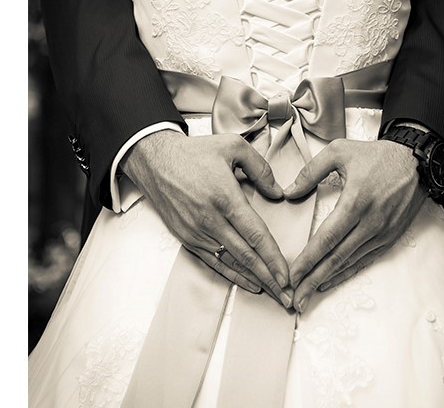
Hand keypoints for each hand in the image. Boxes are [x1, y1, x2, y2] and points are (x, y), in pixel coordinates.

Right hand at [121, 130, 292, 307]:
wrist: (156, 161)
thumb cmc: (195, 153)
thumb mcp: (232, 146)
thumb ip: (260, 168)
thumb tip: (278, 193)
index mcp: (225, 197)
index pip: (255, 235)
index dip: (273, 258)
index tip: (287, 276)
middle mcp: (211, 219)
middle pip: (246, 256)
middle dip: (269, 278)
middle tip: (287, 297)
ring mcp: (197, 231)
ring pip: (231, 262)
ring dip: (254, 280)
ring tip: (273, 295)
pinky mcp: (187, 237)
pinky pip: (213, 262)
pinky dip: (232, 275)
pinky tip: (248, 283)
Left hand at [285, 139, 427, 311]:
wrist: (416, 161)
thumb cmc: (377, 155)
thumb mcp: (339, 151)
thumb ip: (311, 171)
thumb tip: (288, 192)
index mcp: (355, 201)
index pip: (327, 238)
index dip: (308, 259)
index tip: (291, 275)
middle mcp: (370, 222)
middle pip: (337, 257)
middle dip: (313, 279)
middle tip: (295, 298)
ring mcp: (381, 232)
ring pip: (350, 262)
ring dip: (328, 279)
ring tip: (308, 295)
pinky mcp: (389, 236)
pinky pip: (364, 259)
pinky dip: (347, 272)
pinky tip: (331, 279)